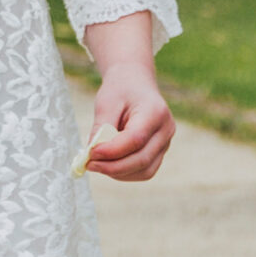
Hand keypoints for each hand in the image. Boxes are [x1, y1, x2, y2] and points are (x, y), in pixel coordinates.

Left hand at [86, 59, 173, 180]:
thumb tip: (93, 154)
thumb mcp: (106, 102)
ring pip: (145, 170)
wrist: (135, 83)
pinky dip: (125, 173)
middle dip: (112, 167)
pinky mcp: (159, 152)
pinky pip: (144, 171)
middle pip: (142, 159)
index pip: (135, 139)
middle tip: (89, 164)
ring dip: (118, 173)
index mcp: (155, 112)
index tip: (90, 153)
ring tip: (97, 164)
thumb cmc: (120, 90)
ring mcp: (165, 143)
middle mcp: (166, 130)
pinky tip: (108, 164)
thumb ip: (101, 128)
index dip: (112, 151)